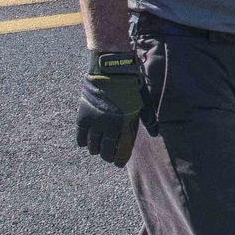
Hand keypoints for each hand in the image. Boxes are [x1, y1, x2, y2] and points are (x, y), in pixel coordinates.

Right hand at [76, 49, 143, 165]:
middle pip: (105, 150)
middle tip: (107, 156)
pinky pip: (80, 135)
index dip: (119, 158)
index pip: (121, 149)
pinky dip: (82, 141)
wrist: (111, 71)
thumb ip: (148, 120)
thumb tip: (154, 133)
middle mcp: (109, 126)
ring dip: (95, 149)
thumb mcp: (143, 103)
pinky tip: (85, 144)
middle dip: (107, 155)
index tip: (119, 164)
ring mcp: (95, 121)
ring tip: (97, 150)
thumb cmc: (130, 86)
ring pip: (92, 144)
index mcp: (125, 124)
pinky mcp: (83, 115)